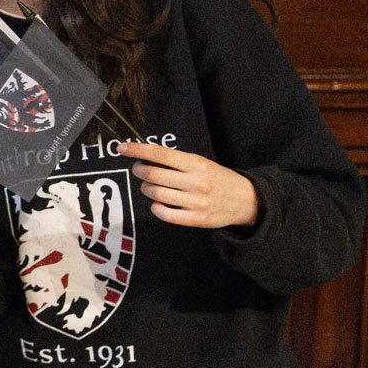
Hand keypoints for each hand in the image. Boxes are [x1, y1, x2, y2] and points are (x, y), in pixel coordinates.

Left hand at [121, 139, 259, 229]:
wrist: (245, 200)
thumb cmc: (218, 178)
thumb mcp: (202, 163)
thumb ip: (177, 161)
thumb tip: (146, 157)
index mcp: (196, 164)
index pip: (161, 154)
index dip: (138, 150)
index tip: (122, 148)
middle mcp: (195, 182)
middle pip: (153, 175)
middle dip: (139, 171)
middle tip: (140, 169)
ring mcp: (195, 202)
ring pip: (155, 194)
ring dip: (146, 188)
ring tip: (150, 185)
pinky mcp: (195, 219)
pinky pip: (164, 214)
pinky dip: (156, 207)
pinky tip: (158, 202)